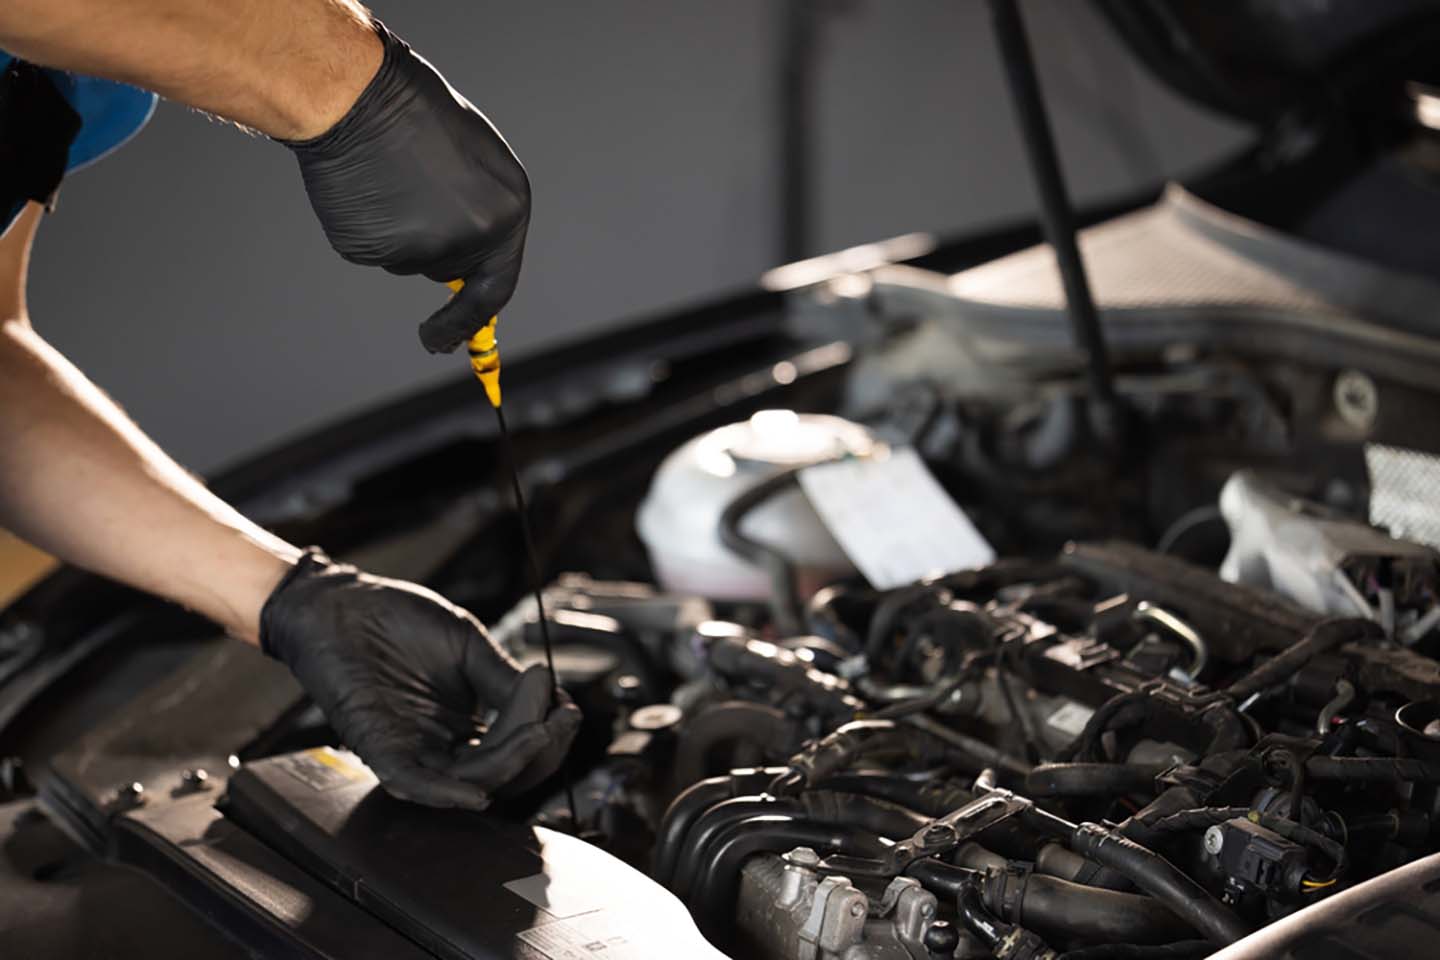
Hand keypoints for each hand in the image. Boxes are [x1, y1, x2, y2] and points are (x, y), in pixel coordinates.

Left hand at [259, 549, 578, 809]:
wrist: (340, 603)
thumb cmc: (396, 619)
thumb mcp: (467, 645)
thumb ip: (502, 678)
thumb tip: (550, 698)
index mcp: (464, 725)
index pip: (516, 749)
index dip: (548, 736)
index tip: (569, 708)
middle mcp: (440, 745)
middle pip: (502, 772)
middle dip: (540, 750)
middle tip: (560, 717)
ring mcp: (410, 749)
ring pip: (469, 780)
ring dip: (510, 764)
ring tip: (538, 730)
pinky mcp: (377, 747)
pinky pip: (414, 783)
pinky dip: (446, 793)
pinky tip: (480, 791)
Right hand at [282, 21, 529, 353]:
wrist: (360, 96)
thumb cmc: (418, 115)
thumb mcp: (476, 163)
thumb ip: (482, 213)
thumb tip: (472, 261)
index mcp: (507, 213)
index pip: (495, 288)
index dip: (469, 319)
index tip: (449, 339)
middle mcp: (472, 237)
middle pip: (446, 270)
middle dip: (428, 245)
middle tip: (408, 196)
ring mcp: (423, 246)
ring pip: (407, 259)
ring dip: (398, 230)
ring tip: (390, 176)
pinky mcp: (375, 247)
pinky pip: (371, 251)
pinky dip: (366, 226)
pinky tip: (364, 187)